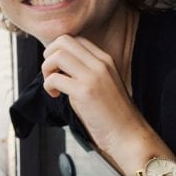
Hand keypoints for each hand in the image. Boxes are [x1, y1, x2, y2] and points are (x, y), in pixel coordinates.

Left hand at [40, 34, 148, 153]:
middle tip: (51, 73)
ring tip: (53, 85)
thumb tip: (55, 66)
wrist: (128, 135)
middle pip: (63, 41)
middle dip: (49, 54)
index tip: (58, 68)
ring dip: (46, 69)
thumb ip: (80, 71)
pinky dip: (48, 86)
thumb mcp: (98, 84)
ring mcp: (94, 76)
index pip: (75, 39)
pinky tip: (56, 96)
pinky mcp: (85, 91)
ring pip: (57, 55)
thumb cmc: (110, 114)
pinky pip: (54, 78)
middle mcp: (100, 64)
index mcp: (105, 60)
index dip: (59, 50)